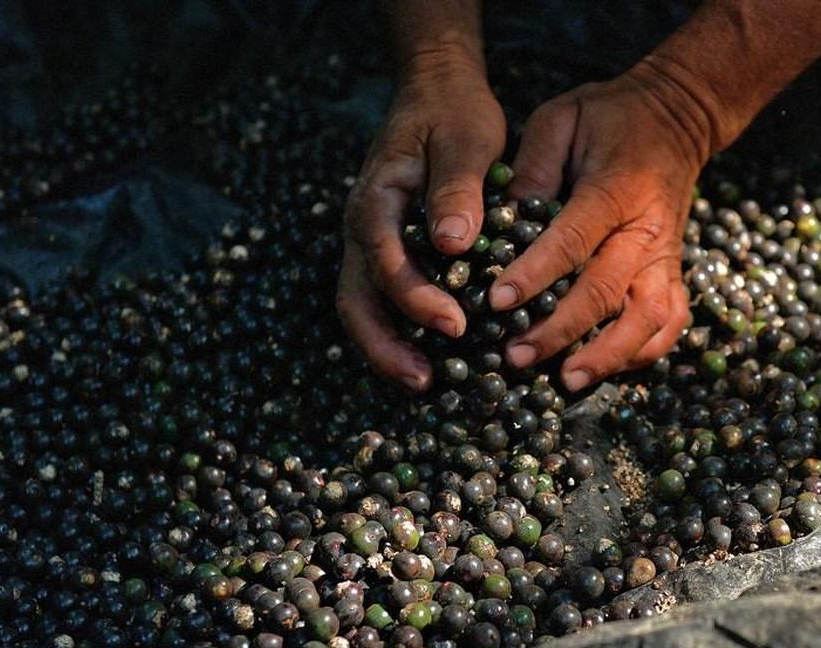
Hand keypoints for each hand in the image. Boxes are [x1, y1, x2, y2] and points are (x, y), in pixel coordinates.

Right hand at [336, 50, 505, 390]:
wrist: (434, 90)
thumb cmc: (453, 112)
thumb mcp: (465, 140)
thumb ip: (457, 188)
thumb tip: (452, 245)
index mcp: (376, 201)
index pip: (385, 262)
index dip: (416, 300)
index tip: (456, 326)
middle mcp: (362, 228)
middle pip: (355, 299)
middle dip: (385, 346)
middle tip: (424, 382)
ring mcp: (370, 242)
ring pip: (361, 305)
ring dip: (387, 348)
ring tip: (424, 383)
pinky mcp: (387, 249)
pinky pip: (382, 299)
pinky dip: (400, 331)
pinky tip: (432, 355)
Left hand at [491, 60, 731, 390]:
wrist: (678, 116)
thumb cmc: (608, 118)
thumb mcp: (561, 120)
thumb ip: (533, 167)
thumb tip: (501, 220)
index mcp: (615, 189)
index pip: (572, 240)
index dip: (534, 275)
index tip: (497, 301)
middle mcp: (645, 231)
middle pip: (606, 291)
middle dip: (559, 330)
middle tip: (515, 355)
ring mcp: (665, 257)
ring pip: (647, 318)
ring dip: (608, 355)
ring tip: (566, 380)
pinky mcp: (673, 272)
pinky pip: (669, 323)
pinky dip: (643, 353)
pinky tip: (607, 371)